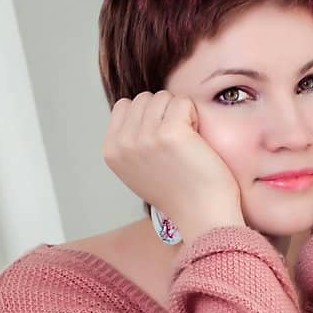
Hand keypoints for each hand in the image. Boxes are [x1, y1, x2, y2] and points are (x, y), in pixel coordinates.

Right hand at [103, 90, 243, 233]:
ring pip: (163, 97)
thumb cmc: (178, 194)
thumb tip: (133, 112)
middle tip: (177, 143)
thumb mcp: (137, 170)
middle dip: (164, 112)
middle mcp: (123, 143)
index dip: (148, 116)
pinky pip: (183, 102)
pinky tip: (196, 140)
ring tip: (187, 142)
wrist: (201, 215)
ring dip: (180, 113)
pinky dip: (194, 116)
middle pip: (145, 98)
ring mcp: (144, 137)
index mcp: (111, 150)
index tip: (162, 142)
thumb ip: (129, 142)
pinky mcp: (170, 132)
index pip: (125, 105)